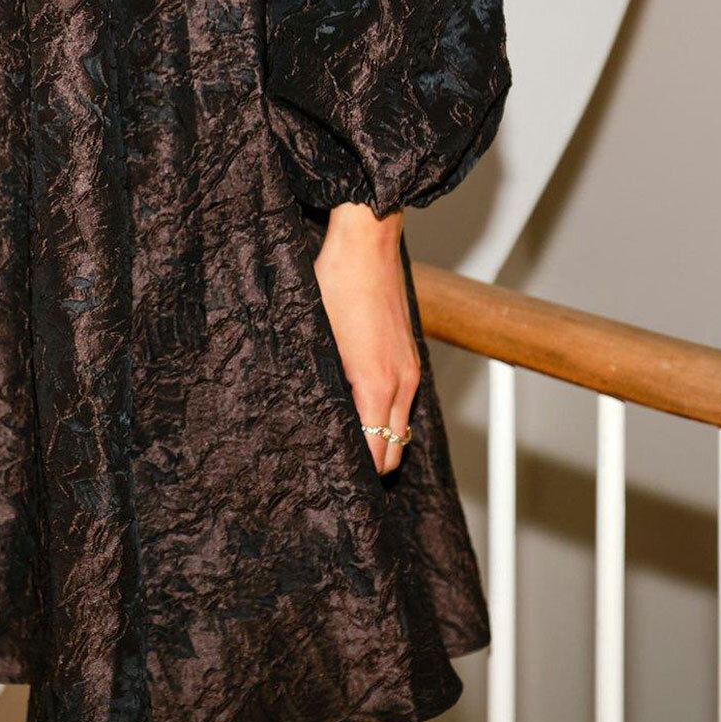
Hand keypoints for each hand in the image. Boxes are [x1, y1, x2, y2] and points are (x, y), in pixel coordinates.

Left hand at [312, 202, 417, 474]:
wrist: (367, 242)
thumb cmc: (337, 283)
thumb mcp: (316, 337)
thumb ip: (320, 382)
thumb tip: (311, 414)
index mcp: (377, 385)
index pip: (377, 452)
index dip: (358, 472)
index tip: (334, 479)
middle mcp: (401, 382)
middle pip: (395, 448)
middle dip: (372, 463)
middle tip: (338, 467)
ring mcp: (409, 368)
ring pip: (400, 424)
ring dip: (380, 437)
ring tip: (347, 440)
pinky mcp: (409, 353)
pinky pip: (402, 399)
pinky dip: (387, 412)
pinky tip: (360, 404)